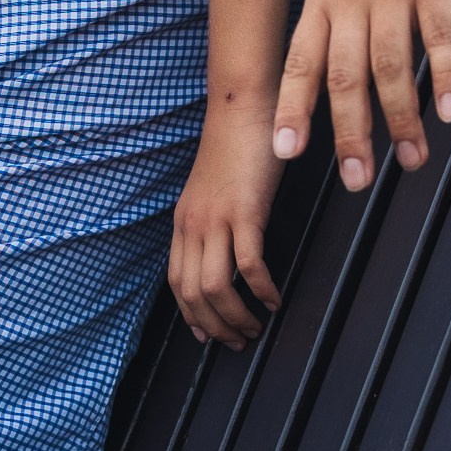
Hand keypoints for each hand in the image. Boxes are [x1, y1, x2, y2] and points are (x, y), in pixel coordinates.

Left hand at [170, 94, 283, 347]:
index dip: (190, 314)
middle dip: (214, 326)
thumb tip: (226, 251)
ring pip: (217, 286)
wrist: (243, 108)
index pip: (177, 282)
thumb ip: (214, 221)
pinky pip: (248, 264)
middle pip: (194, 293)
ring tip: (256, 328)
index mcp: (183, 222)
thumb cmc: (237, 147)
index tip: (207, 335)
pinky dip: (261, 289)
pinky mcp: (244, 211)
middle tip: (238, 342)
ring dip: (236, 316)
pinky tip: (273, 300)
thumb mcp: (214, 190)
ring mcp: (216, 219)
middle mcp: (192, 224)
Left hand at [272, 0, 450, 191]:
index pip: (298, 64)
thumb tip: (321, 80)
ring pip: (393, 67)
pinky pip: (441, 37)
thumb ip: (329, 20)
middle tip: (357, 180)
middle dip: (350, 135)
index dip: (292, 110)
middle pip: (346, 78)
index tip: (283, 154)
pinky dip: (447, 77)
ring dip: (402, 120)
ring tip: (412, 160)